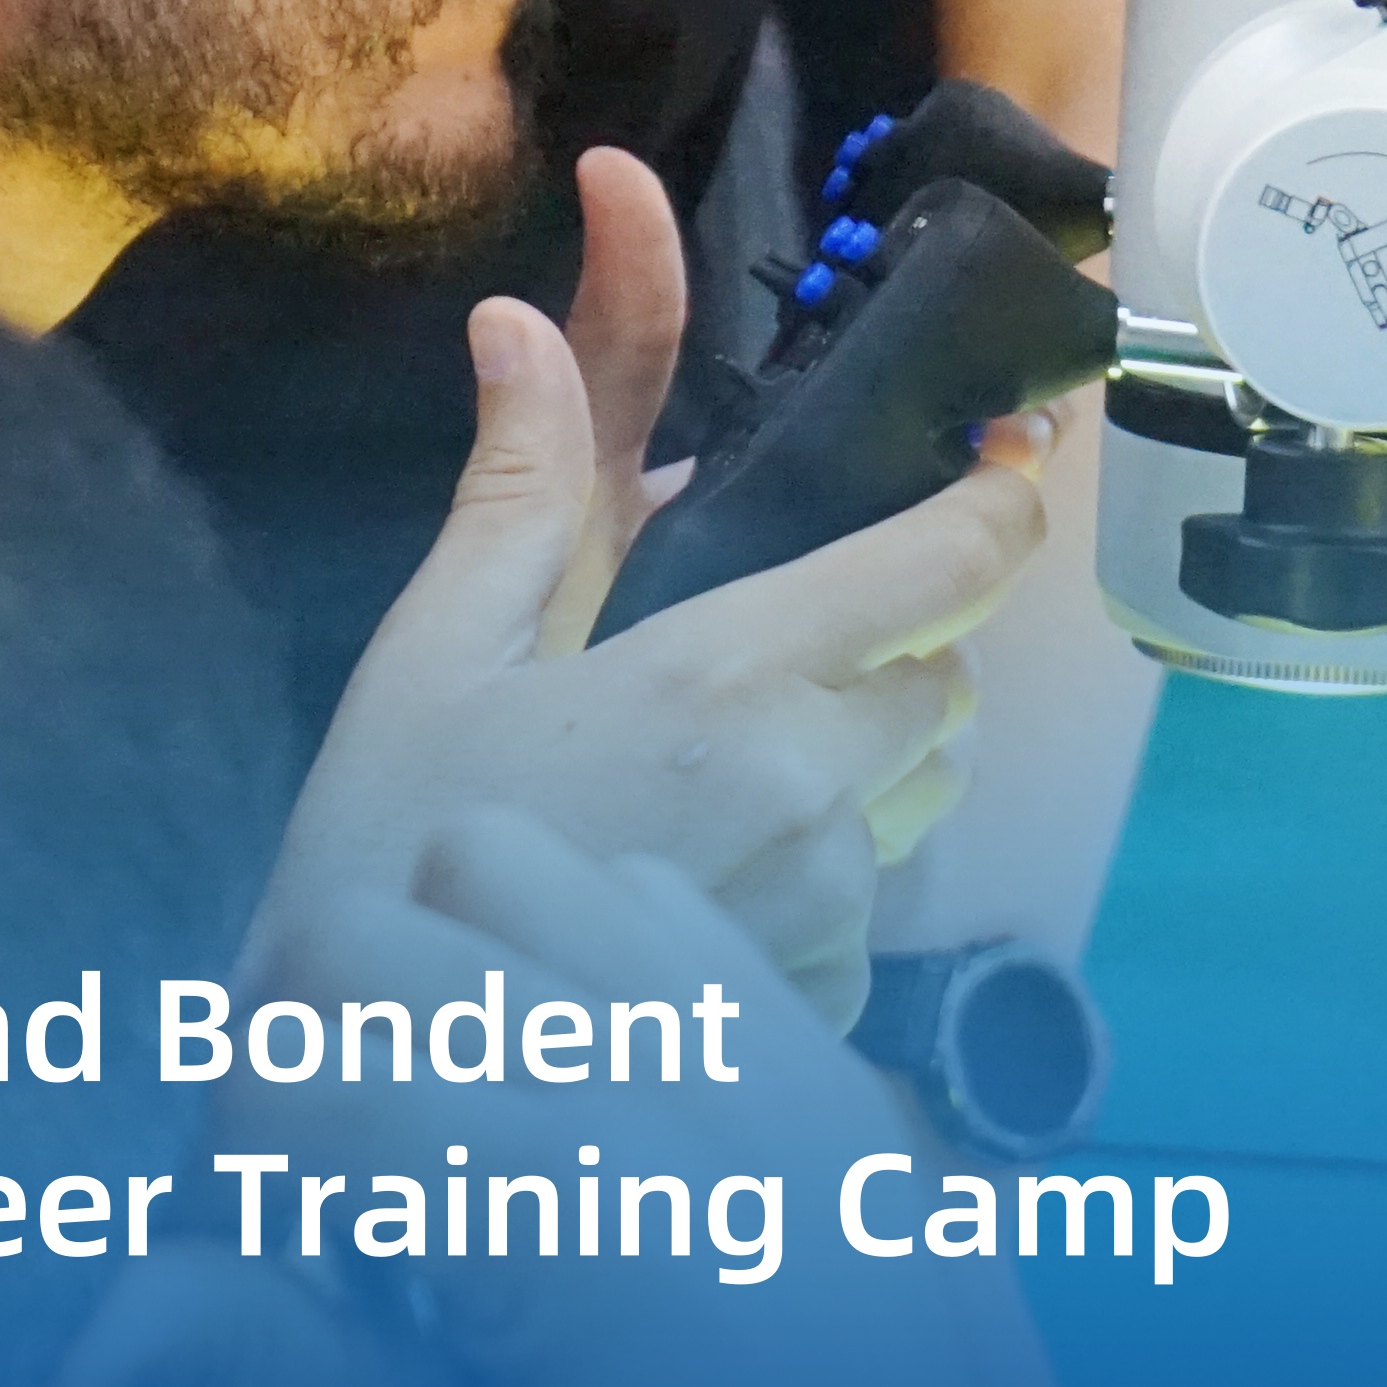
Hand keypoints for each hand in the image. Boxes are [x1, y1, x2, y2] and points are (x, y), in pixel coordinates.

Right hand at [243, 808, 1060, 1386]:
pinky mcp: (826, 1062)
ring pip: (517, 868)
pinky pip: (665, 909)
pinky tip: (590, 1099)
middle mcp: (640, 1077)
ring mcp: (746, 1048)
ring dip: (449, 964)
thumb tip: (122, 1317)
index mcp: (541, 1190)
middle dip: (317, 1033)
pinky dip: (591, 966)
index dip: (239, 1149)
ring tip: (455, 1108)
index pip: (288, 1063)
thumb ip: (296, 1353)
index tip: (265, 1238)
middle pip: (374, 927)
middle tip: (337, 1178)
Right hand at [262, 249, 1044, 1013]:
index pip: (948, 567)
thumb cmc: (397, 839)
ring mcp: (828, 909)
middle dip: (896, 641)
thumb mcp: (440, 650)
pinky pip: (872, 898)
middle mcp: (813, 792)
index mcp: (729, 678)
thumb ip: (519, 487)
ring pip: (920, 791)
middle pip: (946, 679)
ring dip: (867, 755)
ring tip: (726, 765)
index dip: (997, 505)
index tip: (1001, 462)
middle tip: (773, 634)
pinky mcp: (822, 998)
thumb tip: (518, 324)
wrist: (385, 1062)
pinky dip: (824, 866)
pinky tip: (702, 870)